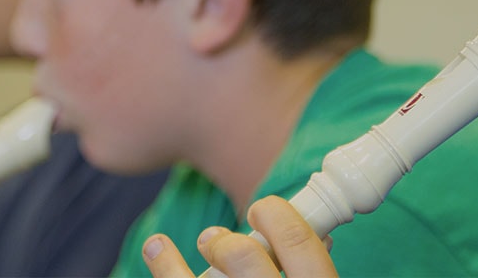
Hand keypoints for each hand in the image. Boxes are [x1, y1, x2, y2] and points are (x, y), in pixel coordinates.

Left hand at [144, 196, 337, 277]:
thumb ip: (315, 268)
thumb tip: (320, 231)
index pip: (303, 249)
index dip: (281, 218)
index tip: (265, 209)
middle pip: (249, 259)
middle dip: (235, 237)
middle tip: (232, 231)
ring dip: (208, 246)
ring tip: (208, 239)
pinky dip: (164, 265)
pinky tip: (157, 247)